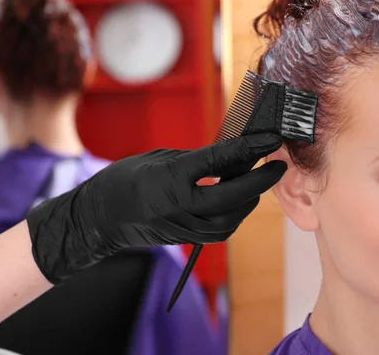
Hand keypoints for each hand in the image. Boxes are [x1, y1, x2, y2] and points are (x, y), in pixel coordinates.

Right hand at [26, 133, 286, 284]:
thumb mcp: (160, 158)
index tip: (271, 139)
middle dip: (261, 180)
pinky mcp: (186, 239)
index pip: (219, 160)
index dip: (249, 148)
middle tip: (279, 164)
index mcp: (170, 178)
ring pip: (231, 219)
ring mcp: (183, 227)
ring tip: (259, 181)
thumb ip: (197, 159)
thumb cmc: (125, 180)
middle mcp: (179, 205)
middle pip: (233, 196)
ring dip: (250, 199)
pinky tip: (240, 201)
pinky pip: (220, 231)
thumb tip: (232, 156)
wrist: (99, 219)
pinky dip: (235, 215)